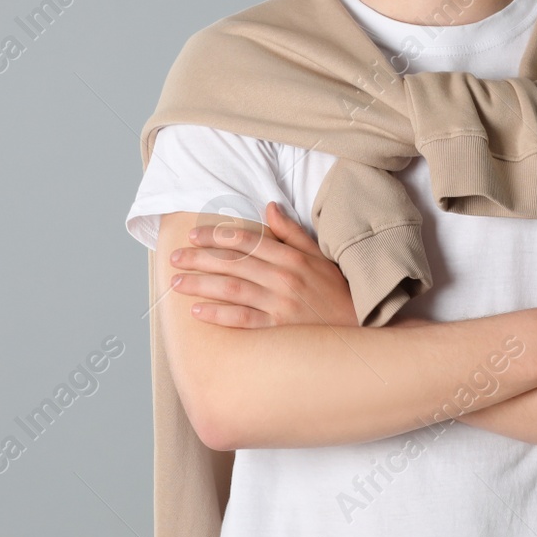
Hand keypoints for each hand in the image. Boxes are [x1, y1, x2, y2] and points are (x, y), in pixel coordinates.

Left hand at [167, 201, 358, 327]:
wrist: (363, 329)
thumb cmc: (338, 292)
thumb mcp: (319, 256)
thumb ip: (291, 232)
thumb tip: (269, 206)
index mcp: (293, 257)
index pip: (248, 241)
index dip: (217, 236)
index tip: (194, 236)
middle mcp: (285, 278)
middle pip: (233, 263)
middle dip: (199, 258)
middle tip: (174, 257)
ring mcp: (281, 304)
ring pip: (232, 289)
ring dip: (201, 284)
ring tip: (176, 282)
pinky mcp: (279, 330)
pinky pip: (242, 319)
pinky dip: (218, 314)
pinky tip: (197, 312)